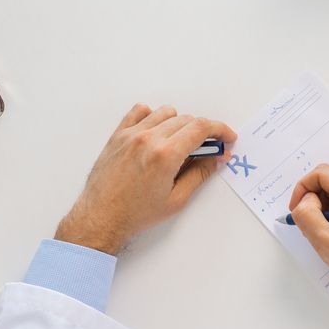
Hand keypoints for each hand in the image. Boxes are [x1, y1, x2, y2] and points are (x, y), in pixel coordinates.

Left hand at [56, 104, 236, 254]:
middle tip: (206, 149)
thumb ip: (200, 173)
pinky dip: (152, 117)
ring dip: (179, 124)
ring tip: (178, 144)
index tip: (227, 137)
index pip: (201, 128)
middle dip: (203, 132)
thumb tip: (217, 158)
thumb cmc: (136, 214)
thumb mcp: (176, 199)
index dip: (220, 130)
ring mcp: (131, 134)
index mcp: (166, 155)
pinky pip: (140, 111)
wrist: (101, 218)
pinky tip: (156, 133)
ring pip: (166, 112)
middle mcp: (148, 139)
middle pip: (187, 119)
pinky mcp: (118, 135)